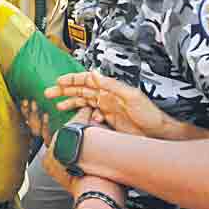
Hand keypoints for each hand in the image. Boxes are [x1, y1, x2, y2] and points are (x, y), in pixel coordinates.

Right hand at [45, 71, 179, 138]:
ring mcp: (107, 109)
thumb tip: (95, 75)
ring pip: (83, 103)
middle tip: (49, 93)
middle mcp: (107, 97)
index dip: (72, 80)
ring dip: (70, 103)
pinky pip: (90, 116)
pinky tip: (78, 121)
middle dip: (64, 91)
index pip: (87, 81)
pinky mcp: (109, 121)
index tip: (58, 82)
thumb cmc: (150, 114)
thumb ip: (112, 85)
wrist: (158, 133)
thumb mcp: (131, 96)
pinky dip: (82, 117)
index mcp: (110, 89)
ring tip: (57, 106)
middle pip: (81, 91)